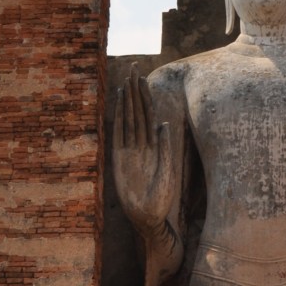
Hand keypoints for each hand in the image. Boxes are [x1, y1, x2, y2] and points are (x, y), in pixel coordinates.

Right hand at [112, 66, 175, 238]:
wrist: (147, 217)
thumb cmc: (160, 198)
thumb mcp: (166, 171)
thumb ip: (164, 148)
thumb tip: (163, 123)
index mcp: (154, 146)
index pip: (149, 115)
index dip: (146, 97)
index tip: (143, 78)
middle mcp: (141, 144)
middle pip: (138, 111)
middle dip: (136, 90)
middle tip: (133, 68)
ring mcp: (130, 150)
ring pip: (129, 118)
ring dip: (129, 99)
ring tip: (127, 80)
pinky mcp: (120, 158)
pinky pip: (119, 133)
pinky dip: (119, 117)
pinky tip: (120, 102)